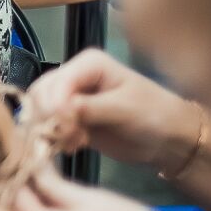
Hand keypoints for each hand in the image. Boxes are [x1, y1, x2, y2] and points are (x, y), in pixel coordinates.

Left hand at [14, 173, 210, 210]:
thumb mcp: (89, 197)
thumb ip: (52, 183)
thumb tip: (30, 164)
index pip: (14, 191)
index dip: (16, 166)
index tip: (21, 146)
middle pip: (14, 207)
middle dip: (18, 181)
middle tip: (27, 155)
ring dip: (27, 194)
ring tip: (37, 169)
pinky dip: (37, 209)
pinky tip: (47, 192)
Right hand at [27, 50, 201, 174]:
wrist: (169, 141)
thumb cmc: (153, 116)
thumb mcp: (124, 109)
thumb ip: (90, 108)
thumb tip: (59, 111)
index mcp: (88, 64)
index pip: (58, 81)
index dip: (55, 105)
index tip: (67, 129)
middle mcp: (74, 76)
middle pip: (42, 93)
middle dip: (49, 118)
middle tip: (70, 138)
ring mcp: (70, 97)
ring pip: (40, 110)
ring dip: (51, 129)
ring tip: (74, 143)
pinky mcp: (70, 119)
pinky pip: (48, 126)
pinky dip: (55, 138)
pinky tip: (74, 147)